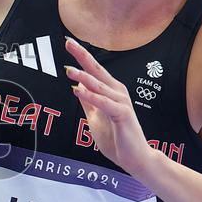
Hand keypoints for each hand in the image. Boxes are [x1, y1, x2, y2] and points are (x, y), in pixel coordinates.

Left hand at [65, 37, 156, 176]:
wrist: (133, 158)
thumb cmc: (117, 138)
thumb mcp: (95, 117)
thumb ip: (88, 101)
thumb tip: (77, 85)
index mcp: (110, 91)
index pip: (93, 70)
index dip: (81, 56)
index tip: (68, 42)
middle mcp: (117, 92)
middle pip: (97, 71)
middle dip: (82, 56)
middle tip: (68, 43)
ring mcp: (121, 102)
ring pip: (99, 86)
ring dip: (83, 77)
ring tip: (68, 70)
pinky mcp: (123, 114)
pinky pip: (104, 103)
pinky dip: (91, 96)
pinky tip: (77, 90)